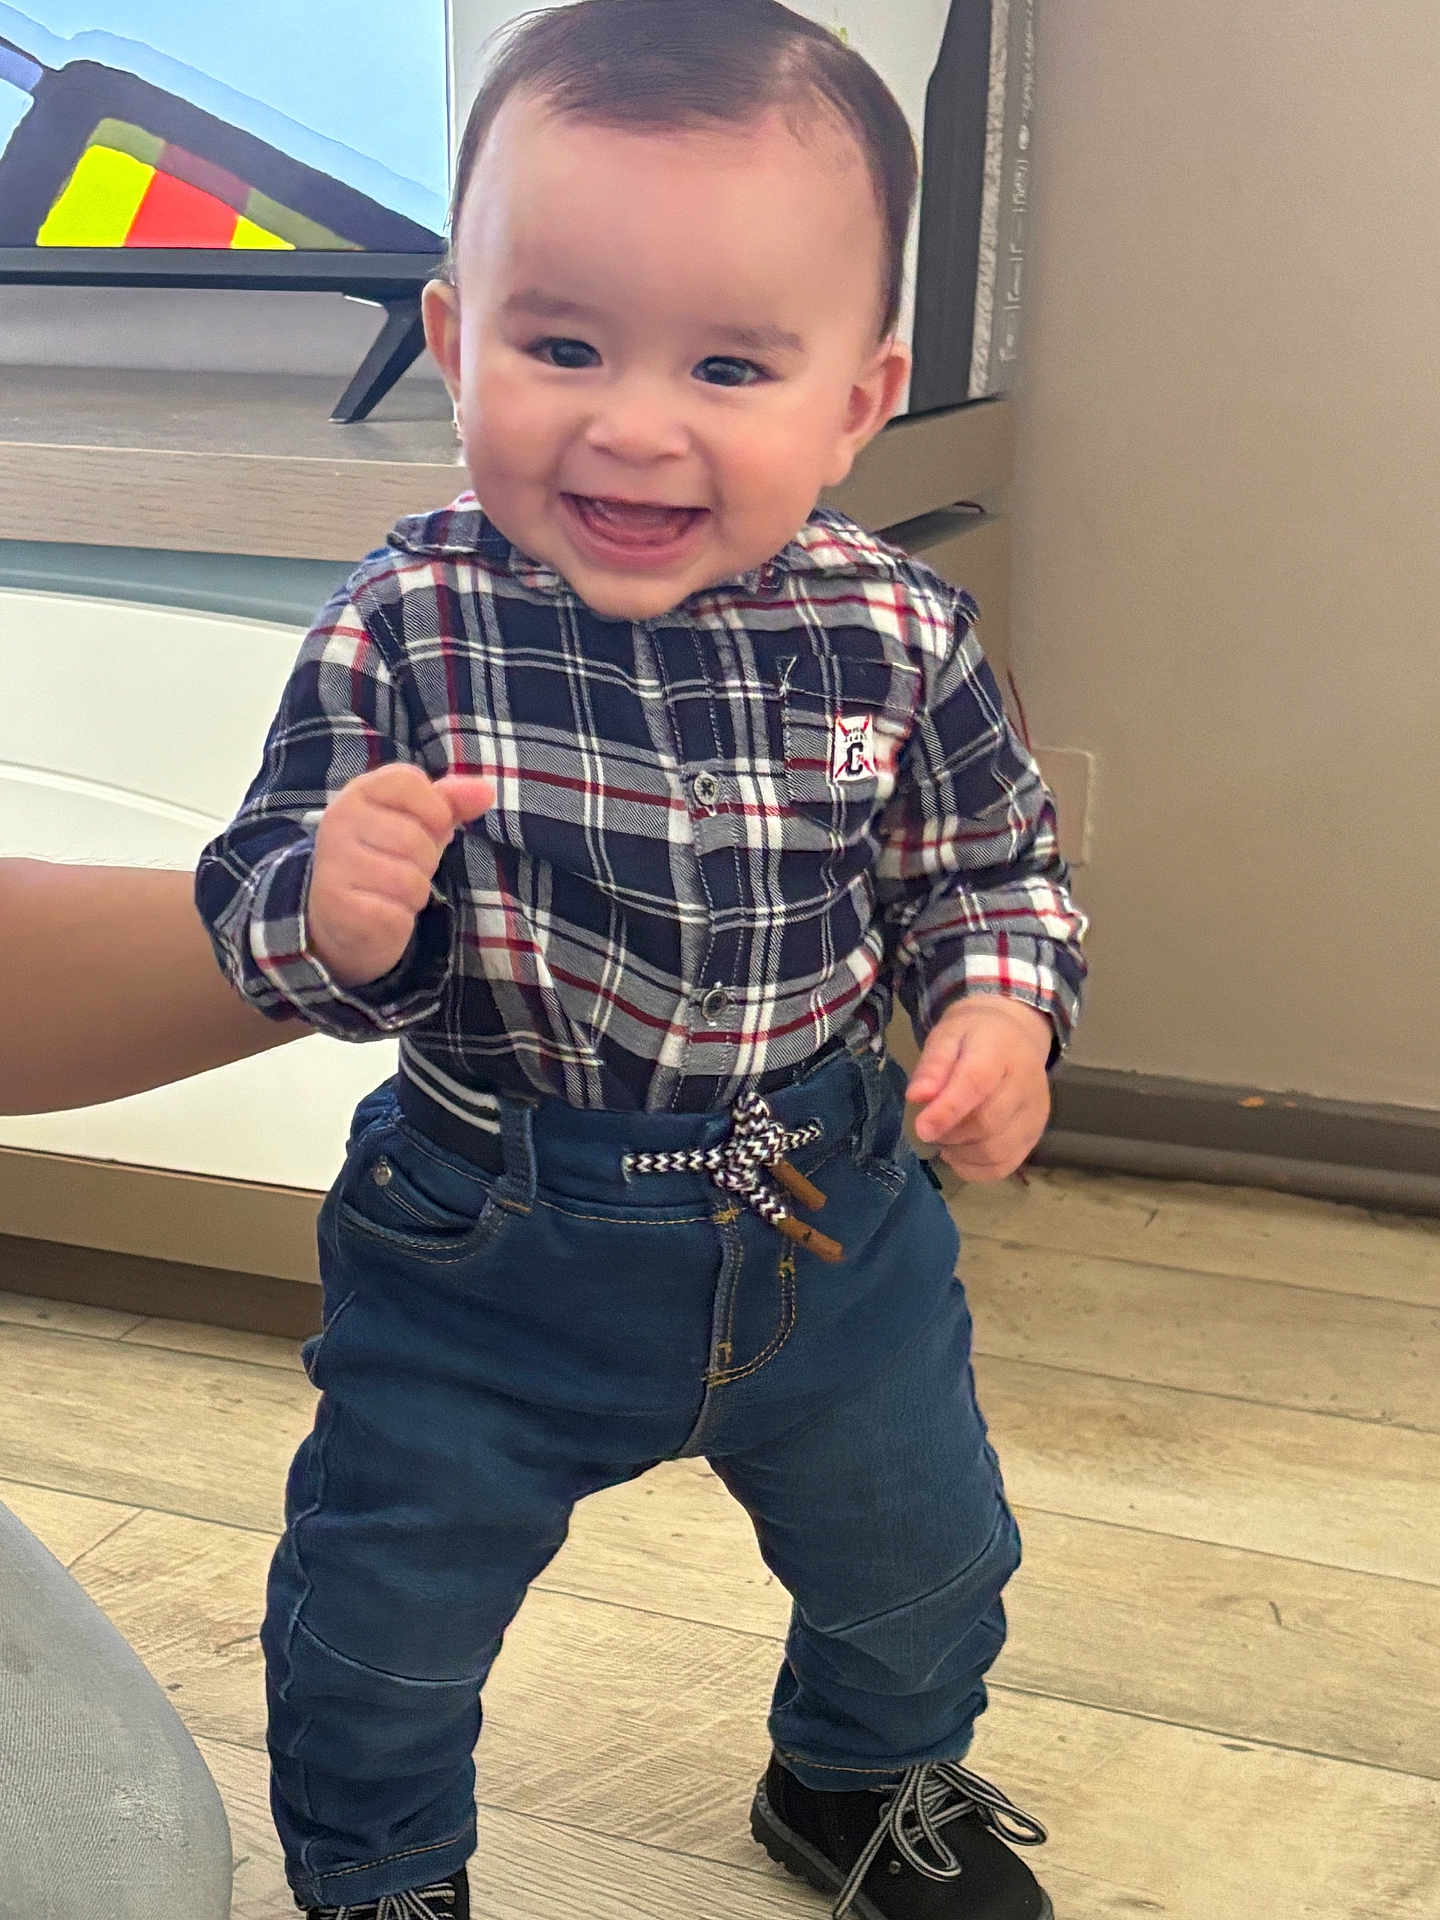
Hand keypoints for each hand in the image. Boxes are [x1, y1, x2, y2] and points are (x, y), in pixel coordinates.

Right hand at [308, 765, 493, 987]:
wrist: (340, 918)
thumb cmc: (386, 860)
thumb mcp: (418, 824)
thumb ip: (450, 803)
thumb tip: (486, 791)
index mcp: (358, 793)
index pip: (409, 781)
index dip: (434, 810)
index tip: (422, 827)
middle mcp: (338, 822)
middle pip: (417, 838)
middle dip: (425, 862)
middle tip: (400, 868)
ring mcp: (334, 864)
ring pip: (411, 880)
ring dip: (413, 894)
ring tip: (390, 892)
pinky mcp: (339, 906)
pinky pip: (398, 913)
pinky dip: (399, 919)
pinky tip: (380, 913)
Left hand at [906, 997, 1052, 1182]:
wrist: (1013, 1036)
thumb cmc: (973, 1036)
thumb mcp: (946, 1037)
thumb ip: (932, 1066)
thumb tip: (916, 1097)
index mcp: (1000, 1051)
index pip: (977, 1084)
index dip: (947, 1111)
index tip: (921, 1128)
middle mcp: (1027, 1085)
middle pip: (987, 1123)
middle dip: (949, 1132)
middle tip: (929, 1126)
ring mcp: (1035, 1114)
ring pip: (996, 1151)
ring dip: (961, 1152)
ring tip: (945, 1135)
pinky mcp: (1034, 1136)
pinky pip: (1003, 1166)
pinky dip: (974, 1167)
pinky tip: (960, 1151)